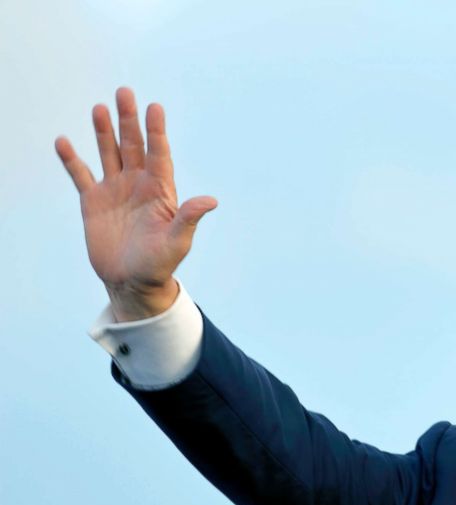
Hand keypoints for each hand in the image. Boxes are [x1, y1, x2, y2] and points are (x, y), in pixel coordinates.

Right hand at [55, 87, 216, 320]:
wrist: (133, 281)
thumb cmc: (160, 263)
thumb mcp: (177, 241)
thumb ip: (189, 218)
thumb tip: (211, 201)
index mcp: (160, 191)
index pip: (158, 154)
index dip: (156, 131)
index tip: (155, 107)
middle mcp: (137, 185)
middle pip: (132, 146)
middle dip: (128, 120)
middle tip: (124, 92)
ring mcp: (115, 191)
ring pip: (109, 154)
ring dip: (104, 132)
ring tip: (100, 108)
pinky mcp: (93, 202)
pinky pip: (81, 175)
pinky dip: (72, 160)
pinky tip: (64, 142)